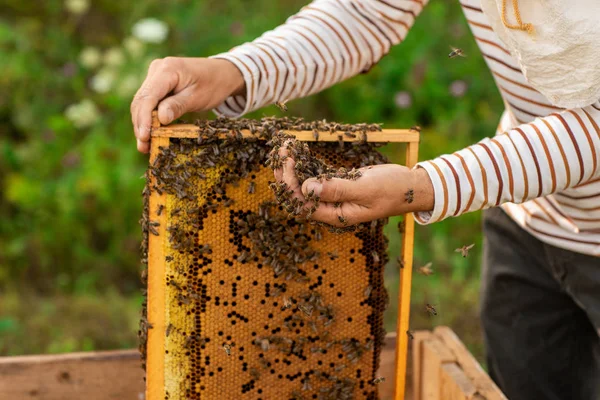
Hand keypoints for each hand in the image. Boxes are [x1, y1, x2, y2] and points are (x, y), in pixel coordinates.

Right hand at [130, 57, 244, 152]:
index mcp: (167, 69)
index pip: (148, 96)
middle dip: (140, 124)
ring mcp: (155, 76)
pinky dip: (148, 118)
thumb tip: (160, 119)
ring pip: (142, 103)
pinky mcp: (157, 84)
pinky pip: (149, 102)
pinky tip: (150, 135)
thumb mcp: (198, 97)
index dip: (144, 118)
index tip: (144, 137)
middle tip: (144, 147)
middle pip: (141, 100)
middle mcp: (156, 70)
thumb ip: (178, 106)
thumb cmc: (213, 84)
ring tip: (145, 146)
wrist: (221, 72)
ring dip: (142, 124)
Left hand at [273, 146, 434, 226]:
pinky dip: (305, 166)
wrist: (412, 187)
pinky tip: (299, 152)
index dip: (288, 183)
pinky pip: (315, 179)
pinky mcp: (337, 186)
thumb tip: (305, 188)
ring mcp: (333, 198)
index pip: (301, 203)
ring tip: (285, 148)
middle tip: (280, 150)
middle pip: (297, 196)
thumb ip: (336, 189)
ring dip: (292, 169)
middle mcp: (330, 209)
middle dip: (284, 174)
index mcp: (335, 215)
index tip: (286, 160)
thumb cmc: (393, 188)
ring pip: (303, 186)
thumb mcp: (365, 187)